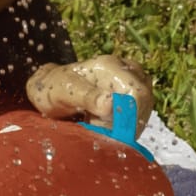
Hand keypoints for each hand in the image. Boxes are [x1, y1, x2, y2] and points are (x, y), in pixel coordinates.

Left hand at [26, 54, 157, 129]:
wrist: (50, 88)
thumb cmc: (53, 88)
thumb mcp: (64, 91)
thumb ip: (87, 97)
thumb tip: (111, 104)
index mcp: (111, 66)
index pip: (138, 92)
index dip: (130, 116)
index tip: (112, 130)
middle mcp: (125, 70)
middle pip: (144, 102)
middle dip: (125, 122)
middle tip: (98, 126)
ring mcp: (130, 82)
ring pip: (142, 110)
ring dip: (123, 124)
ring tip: (96, 122)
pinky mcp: (131, 94)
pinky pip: (137, 114)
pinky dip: (123, 125)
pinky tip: (104, 124)